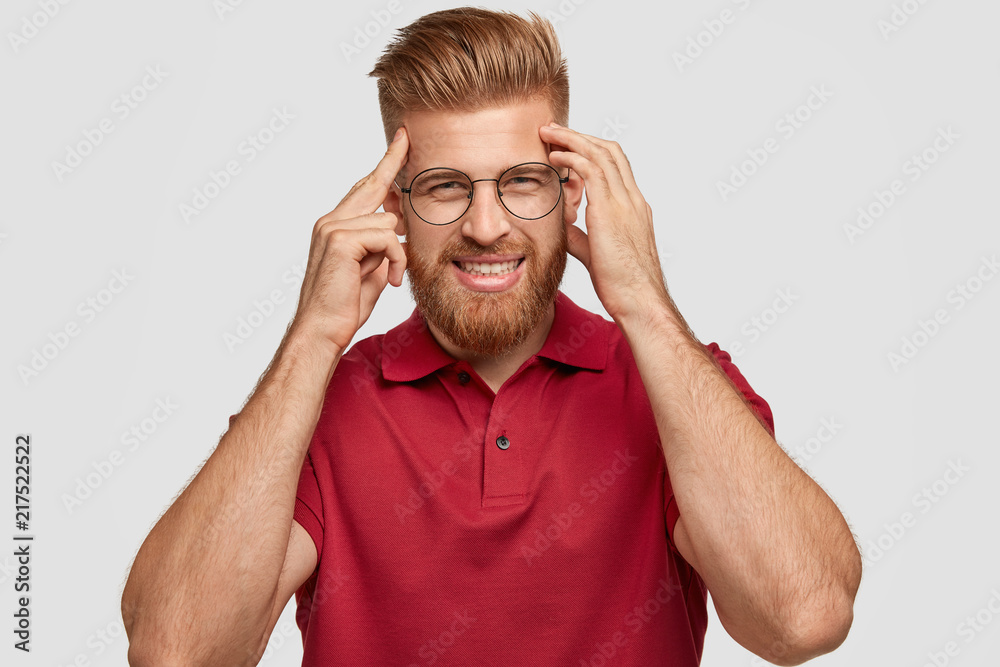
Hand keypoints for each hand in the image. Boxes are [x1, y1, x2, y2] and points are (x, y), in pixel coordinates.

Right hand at [288, 128, 408, 354]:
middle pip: (372, 184)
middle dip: (393, 162)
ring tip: (390, 277)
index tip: (402, 140)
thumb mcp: (372, 269)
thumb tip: (400, 227)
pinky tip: (389, 281)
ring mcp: (332, 228)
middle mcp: (330, 221)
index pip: (364, 188)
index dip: (385, 164)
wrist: (322, 330)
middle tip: (408, 136)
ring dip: (398, 253)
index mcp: (335, 226)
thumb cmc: (345, 306)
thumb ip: (383, 245)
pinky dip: (396, 261)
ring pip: (388, 221)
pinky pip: (387, 237)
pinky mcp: (340, 240)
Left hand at [540, 123, 668, 322]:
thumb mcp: (596, 253)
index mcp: (634, 208)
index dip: (591, 150)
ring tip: (548, 133)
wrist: (640, 301)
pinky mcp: (611, 211)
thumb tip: (561, 225)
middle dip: (580, 136)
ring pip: (600, 154)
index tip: (567, 145)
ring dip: (572, 139)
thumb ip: (579, 235)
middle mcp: (633, 200)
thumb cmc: (623, 285)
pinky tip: (555, 156)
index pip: (615, 166)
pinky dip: (572, 158)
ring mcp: (625, 203)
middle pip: (610, 151)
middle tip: (554, 130)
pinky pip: (592, 171)